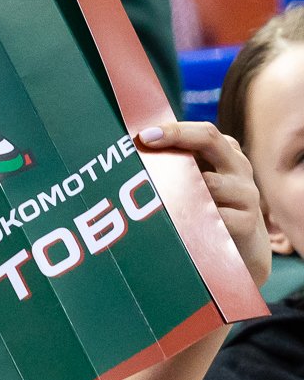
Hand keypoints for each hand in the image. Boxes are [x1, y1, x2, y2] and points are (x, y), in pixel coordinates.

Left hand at [138, 122, 269, 286]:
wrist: (244, 249)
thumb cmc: (208, 209)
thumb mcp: (195, 184)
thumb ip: (175, 165)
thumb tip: (132, 148)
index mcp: (225, 152)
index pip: (204, 132)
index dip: (175, 130)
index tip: (145, 134)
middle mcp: (238, 167)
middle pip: (211, 140)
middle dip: (176, 137)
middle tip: (146, 140)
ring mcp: (246, 193)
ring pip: (210, 182)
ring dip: (182, 189)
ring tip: (157, 196)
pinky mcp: (248, 222)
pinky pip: (217, 217)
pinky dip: (197, 221)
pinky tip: (180, 227)